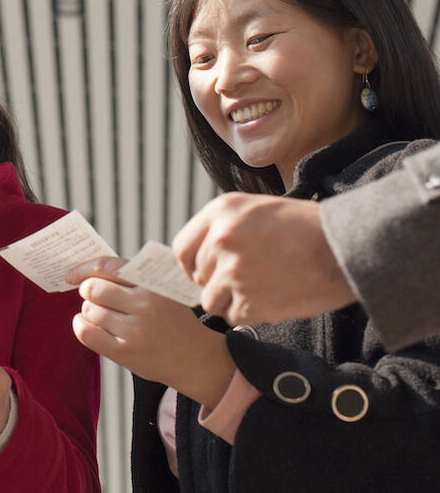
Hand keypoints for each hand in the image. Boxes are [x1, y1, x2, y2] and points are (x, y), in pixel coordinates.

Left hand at [70, 256, 234, 407]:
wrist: (196, 359)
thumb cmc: (172, 320)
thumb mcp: (162, 290)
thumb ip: (132, 278)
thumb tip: (88, 270)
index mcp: (153, 284)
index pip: (108, 267)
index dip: (84, 269)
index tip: (72, 274)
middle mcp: (145, 305)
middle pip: (93, 289)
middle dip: (88, 291)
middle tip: (94, 297)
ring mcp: (135, 330)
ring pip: (89, 310)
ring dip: (88, 311)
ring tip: (101, 314)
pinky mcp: (126, 352)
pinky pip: (87, 333)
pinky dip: (81, 326)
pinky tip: (87, 325)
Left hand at [172, 192, 355, 324]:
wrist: (346, 249)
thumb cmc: (306, 228)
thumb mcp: (257, 209)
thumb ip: (223, 227)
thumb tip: (200, 256)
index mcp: (220, 212)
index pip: (182, 248)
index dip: (193, 264)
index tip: (206, 272)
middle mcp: (221, 240)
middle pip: (198, 277)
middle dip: (216, 283)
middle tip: (245, 282)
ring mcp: (234, 272)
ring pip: (212, 300)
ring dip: (231, 302)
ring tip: (260, 291)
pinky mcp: (252, 301)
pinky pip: (234, 317)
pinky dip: (250, 315)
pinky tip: (272, 301)